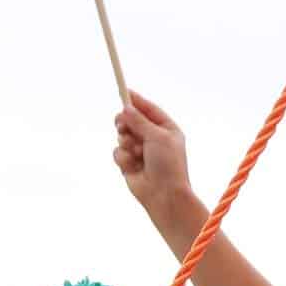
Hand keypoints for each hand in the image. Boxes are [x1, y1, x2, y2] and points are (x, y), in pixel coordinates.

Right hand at [112, 91, 192, 211]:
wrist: (163, 194)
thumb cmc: (168, 165)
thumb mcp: (157, 136)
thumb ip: (140, 121)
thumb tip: (126, 108)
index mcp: (167, 130)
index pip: (149, 110)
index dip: (137, 101)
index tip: (124, 90)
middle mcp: (154, 139)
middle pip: (131, 120)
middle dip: (125, 122)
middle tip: (122, 125)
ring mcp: (140, 151)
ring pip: (121, 136)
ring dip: (126, 143)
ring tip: (137, 153)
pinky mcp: (129, 163)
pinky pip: (118, 152)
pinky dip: (124, 158)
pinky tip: (134, 167)